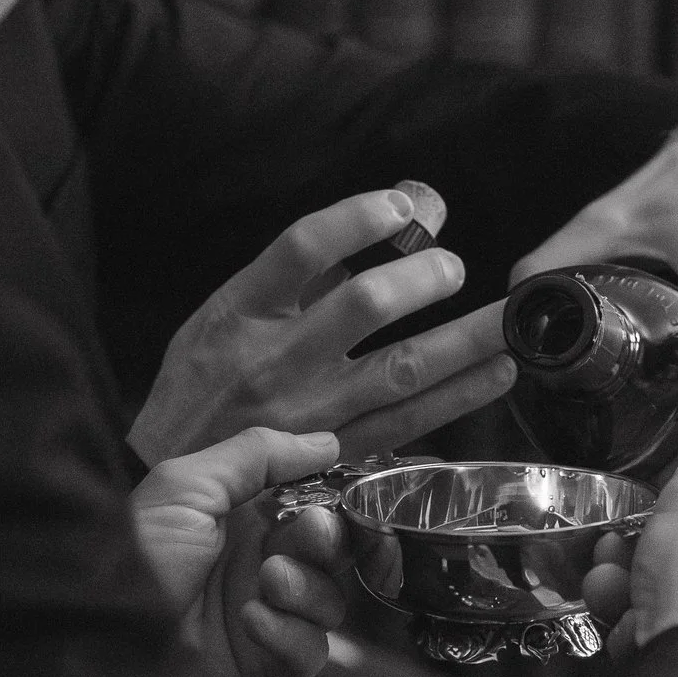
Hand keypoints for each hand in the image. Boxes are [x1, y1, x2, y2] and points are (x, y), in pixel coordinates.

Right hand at [129, 188, 515, 464]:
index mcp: (241, 311)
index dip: (357, 218)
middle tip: (454, 267)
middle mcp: (275, 358)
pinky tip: (498, 374)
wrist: (171, 470)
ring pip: (399, 368)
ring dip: (463, 340)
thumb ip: (306, 267)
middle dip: (421, 278)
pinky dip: (459, 396)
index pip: (302, 247)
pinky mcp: (334, 451)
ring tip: (505, 318)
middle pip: (362, 304)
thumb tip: (405, 206)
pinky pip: (408, 421)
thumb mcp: (229, 309)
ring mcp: (308, 410)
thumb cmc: (204, 380)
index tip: (401, 207)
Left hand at [131, 427, 356, 676]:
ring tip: (268, 581)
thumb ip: (255, 455)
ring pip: (329, 601)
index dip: (334, 501)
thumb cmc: (135, 557)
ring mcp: (267, 623)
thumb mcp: (185, 487)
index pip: (314, 508)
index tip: (341, 490)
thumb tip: (327, 442)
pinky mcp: (269, 671)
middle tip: (308, 532)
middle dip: (327, 539)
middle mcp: (258, 572)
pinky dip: (289, 632)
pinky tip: (250, 622)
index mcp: (243, 526)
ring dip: (306, 586)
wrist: (106, 640)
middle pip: (332, 554)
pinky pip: (310, 650)